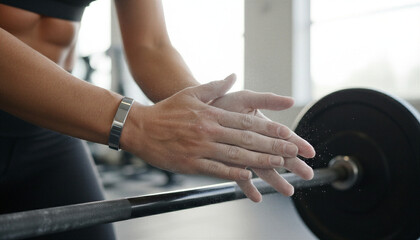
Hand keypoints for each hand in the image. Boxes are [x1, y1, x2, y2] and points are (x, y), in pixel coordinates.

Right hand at [121, 75, 310, 188]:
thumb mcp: (191, 93)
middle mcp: (210, 130)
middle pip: (246, 138)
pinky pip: (216, 169)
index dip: (268, 128)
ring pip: (235, 154)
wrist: (141, 127)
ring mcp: (201, 148)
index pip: (247, 121)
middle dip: (272, 145)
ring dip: (259, 160)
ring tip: (279, 164)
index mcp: (212, 114)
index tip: (287, 133)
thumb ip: (214, 86)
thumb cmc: (167, 110)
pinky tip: (248, 176)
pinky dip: (233, 173)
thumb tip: (232, 76)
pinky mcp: (191, 163)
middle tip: (293, 151)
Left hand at [210, 74, 315, 201]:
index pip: (283, 137)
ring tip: (289, 191)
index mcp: (262, 128)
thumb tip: (291, 101)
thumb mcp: (246, 98)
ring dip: (276, 180)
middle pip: (277, 155)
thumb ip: (267, 100)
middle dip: (293, 165)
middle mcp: (255, 143)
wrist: (200, 111)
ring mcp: (243, 154)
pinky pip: (239, 178)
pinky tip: (256, 198)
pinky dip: (248, 188)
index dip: (297, 144)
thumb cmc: (224, 103)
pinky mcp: (229, 163)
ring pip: (262, 169)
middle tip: (307, 175)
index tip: (309, 152)